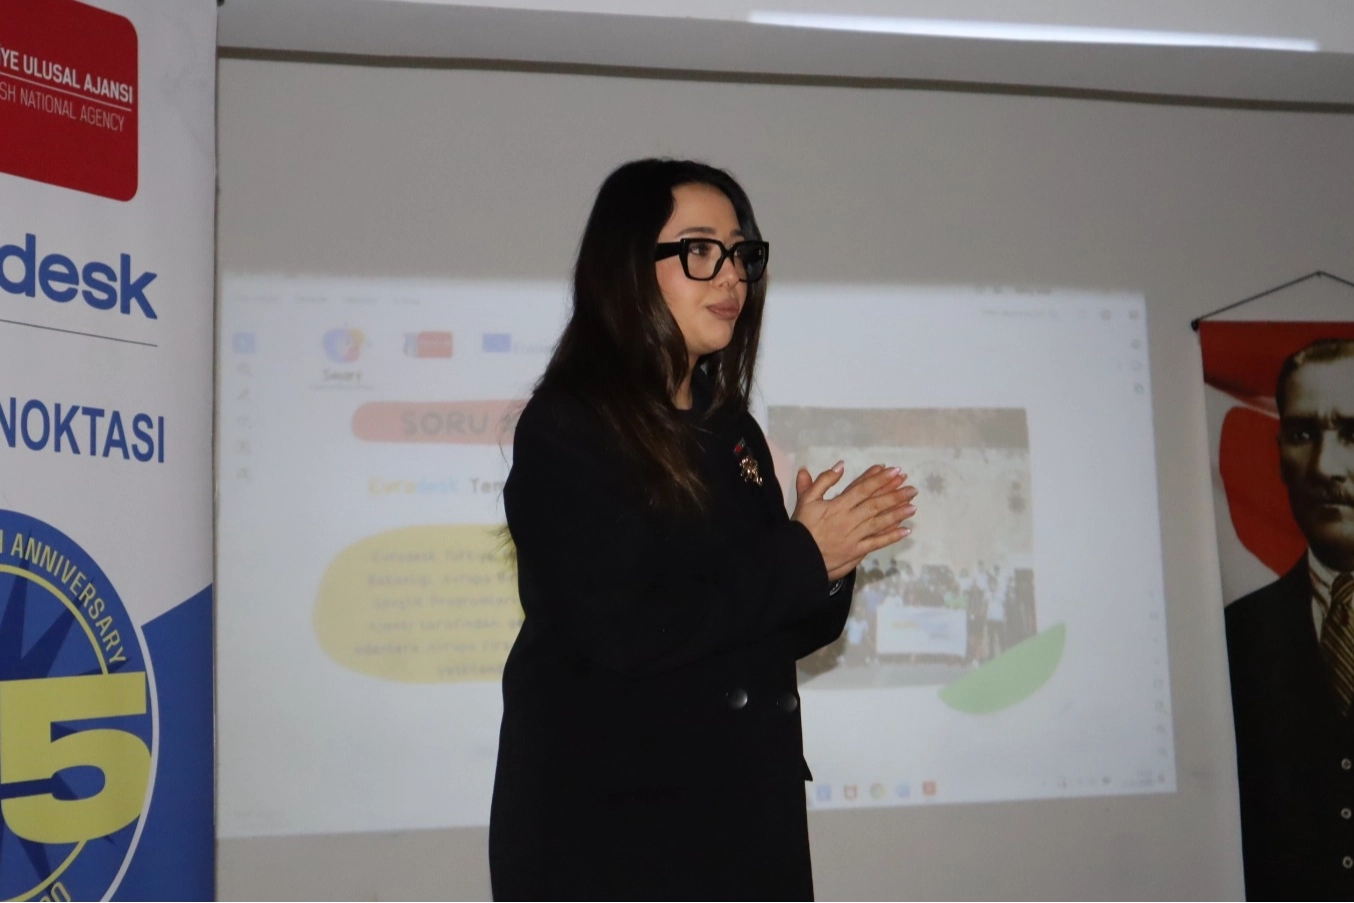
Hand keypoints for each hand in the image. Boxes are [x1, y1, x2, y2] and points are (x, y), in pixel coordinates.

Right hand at [792, 462, 916, 581]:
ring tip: (913, 506)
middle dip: (895, 495)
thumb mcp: (806, 499)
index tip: (894, 471)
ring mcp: (854, 536)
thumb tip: (840, 465)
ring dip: (897, 514)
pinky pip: (876, 543)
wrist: (797, 556)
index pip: (862, 489)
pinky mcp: (856, 551)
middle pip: (875, 505)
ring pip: (879, 522)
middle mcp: (849, 519)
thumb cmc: (802, 527)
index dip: (879, 479)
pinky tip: (905, 531)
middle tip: (912, 488)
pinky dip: (891, 537)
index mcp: (838, 505)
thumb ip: (823, 481)